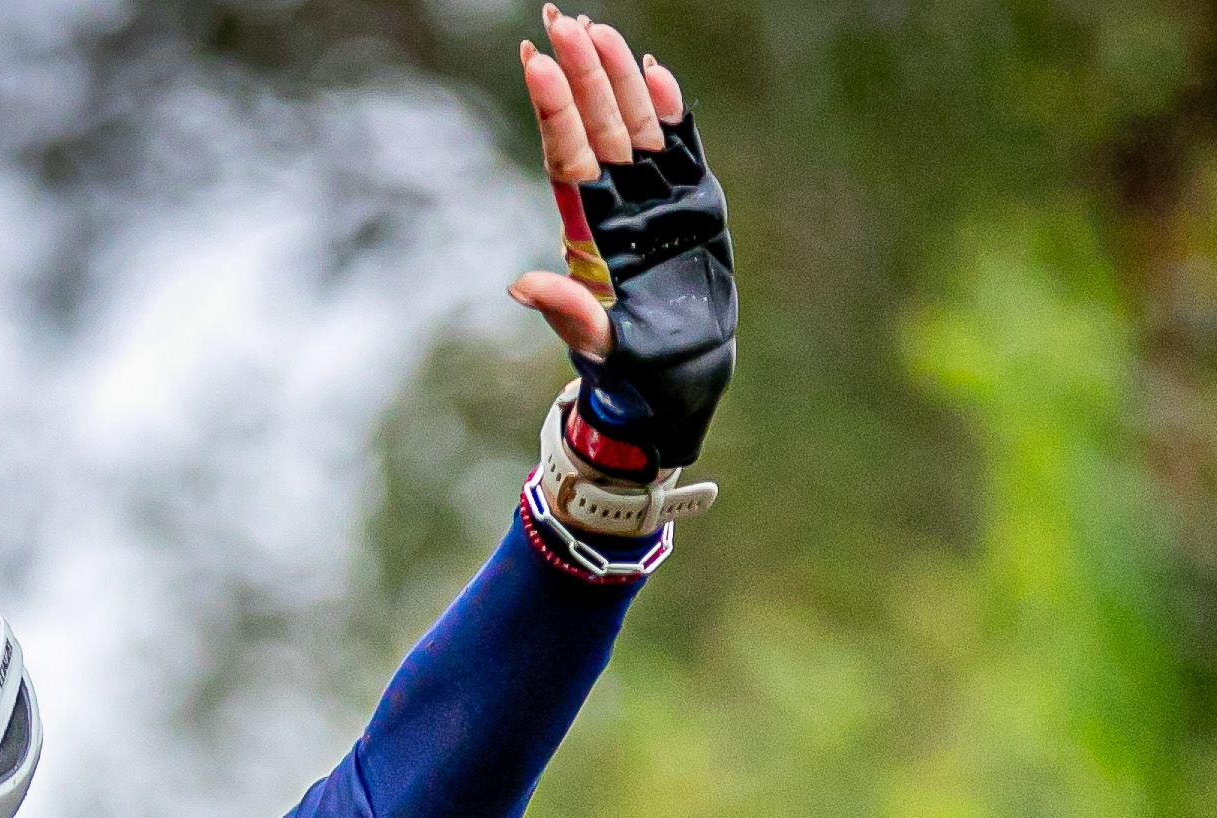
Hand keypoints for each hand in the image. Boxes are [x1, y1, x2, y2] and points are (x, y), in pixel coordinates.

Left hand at [506, 11, 736, 465]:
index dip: (553, 111)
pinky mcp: (694, 204)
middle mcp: (619, 207)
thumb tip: (521, 286)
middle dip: (580, 75)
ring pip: (636, 127)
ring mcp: (656, 201)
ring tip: (600, 31)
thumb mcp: (597, 344)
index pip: (567, 159)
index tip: (536, 63)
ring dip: (618, 80)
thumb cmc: (630, 370)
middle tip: (561, 21)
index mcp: (589, 232)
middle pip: (597, 129)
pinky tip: (654, 71)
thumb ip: (567, 311)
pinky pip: (682, 147)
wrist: (677, 383)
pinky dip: (671, 109)